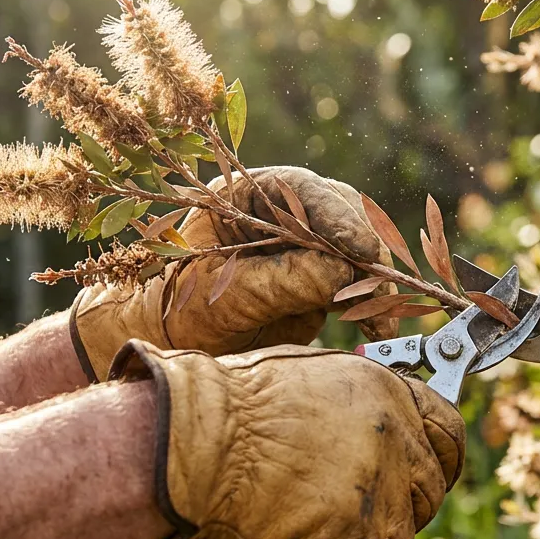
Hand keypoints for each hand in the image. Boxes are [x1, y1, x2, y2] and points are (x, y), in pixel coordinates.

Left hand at [71, 166, 396, 379]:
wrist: (156, 346)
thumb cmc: (171, 312)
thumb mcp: (222, 298)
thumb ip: (282, 282)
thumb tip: (344, 273)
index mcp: (243, 196)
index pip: (302, 192)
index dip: (339, 218)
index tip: (362, 249)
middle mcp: (277, 214)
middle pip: (340, 216)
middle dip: (364, 251)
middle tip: (379, 287)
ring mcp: (300, 247)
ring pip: (355, 250)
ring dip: (374, 281)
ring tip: (383, 316)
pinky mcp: (316, 281)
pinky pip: (353, 283)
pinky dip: (370, 302)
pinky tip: (378, 323)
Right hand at [112, 340, 465, 538]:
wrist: (186, 439)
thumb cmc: (225, 406)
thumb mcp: (308, 379)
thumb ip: (352, 407)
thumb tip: (365, 436)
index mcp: (385, 389)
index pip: (448, 431)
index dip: (440, 463)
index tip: (428, 482)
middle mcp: (392, 434)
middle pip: (428, 493)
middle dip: (401, 515)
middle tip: (368, 528)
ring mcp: (377, 487)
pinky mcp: (351, 536)